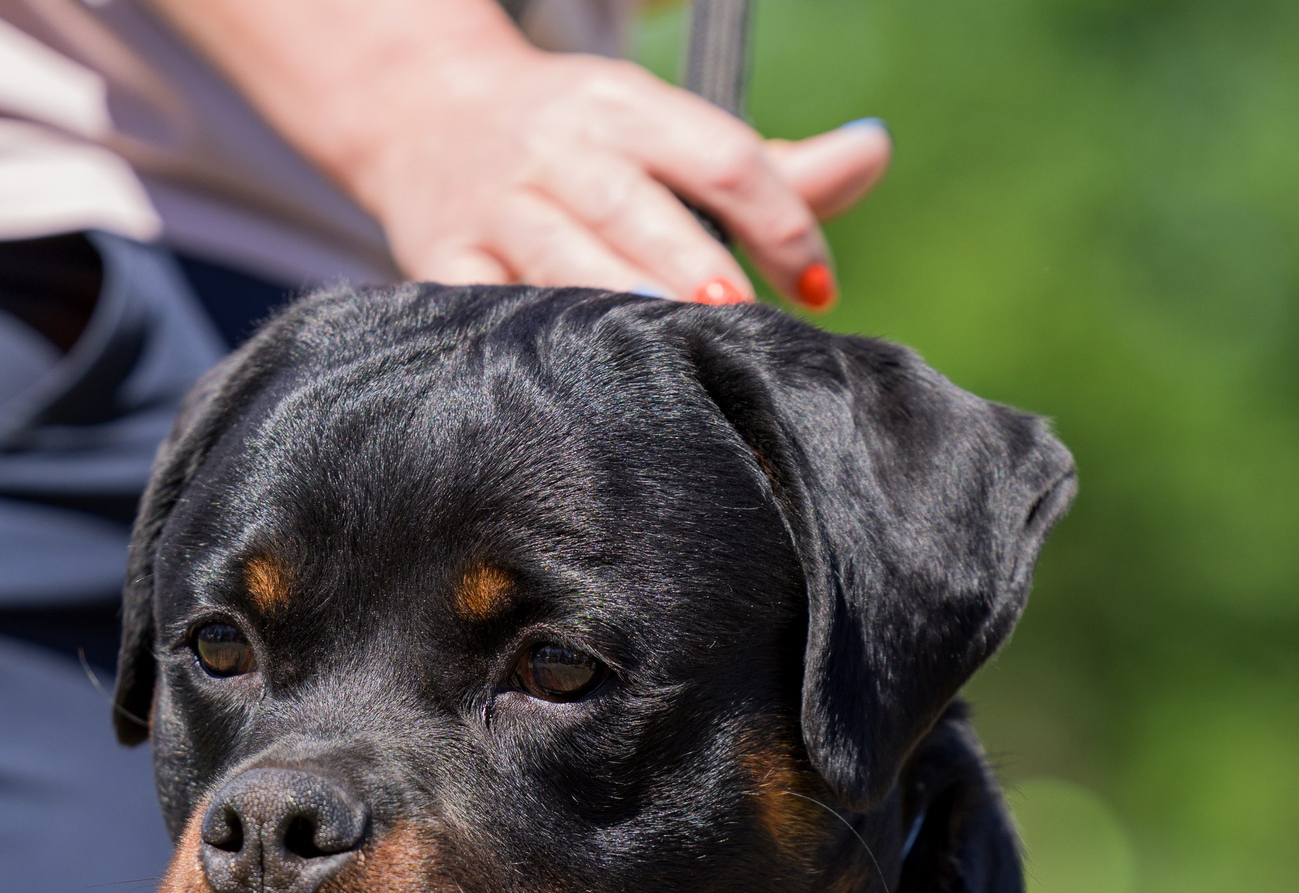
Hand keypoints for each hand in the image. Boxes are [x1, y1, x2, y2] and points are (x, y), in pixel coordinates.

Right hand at [351, 53, 890, 307]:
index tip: (818, 288)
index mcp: (625, 105)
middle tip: (744, 322)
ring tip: (673, 355)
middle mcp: (558, 147)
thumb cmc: (579, 140)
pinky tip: (580, 381)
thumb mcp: (662, 128)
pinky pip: (488, 305)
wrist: (423, 111)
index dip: (780, 221)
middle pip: (640, 209)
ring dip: (622, 306)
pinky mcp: (442, 258)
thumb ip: (771, 163)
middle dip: (697, 269)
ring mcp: (496, 204)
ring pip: (563, 261)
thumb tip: (875, 151)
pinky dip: (532, 340)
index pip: (720, 156)